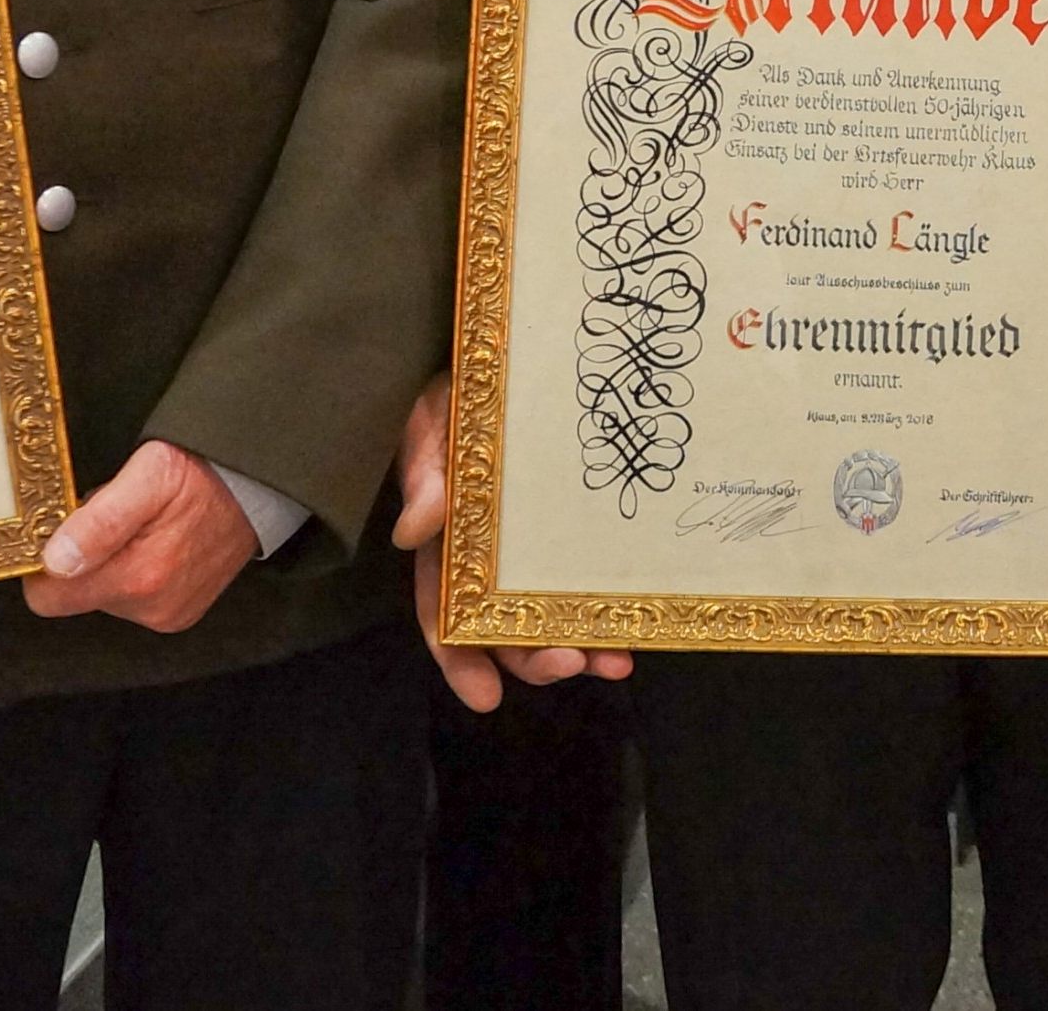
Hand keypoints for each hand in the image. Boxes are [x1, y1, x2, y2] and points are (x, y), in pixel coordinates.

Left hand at [21, 439, 259, 633]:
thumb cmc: (204, 472)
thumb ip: (100, 521)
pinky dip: (135, 574)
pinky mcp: (179, 615)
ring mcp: (167, 615)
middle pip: (76, 596)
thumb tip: (54, 562)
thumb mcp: (150, 474)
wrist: (259, 485)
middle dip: (84, 558)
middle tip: (116, 518)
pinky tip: (158, 544)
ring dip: (110, 564)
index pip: (48, 598)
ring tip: (143, 527)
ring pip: (103, 597)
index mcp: (139, 577)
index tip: (64, 529)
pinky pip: (131, 601)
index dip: (46, 562)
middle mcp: (152, 607)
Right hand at [391, 372, 628, 711]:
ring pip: (548, 613)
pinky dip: (606, 610)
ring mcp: (533, 545)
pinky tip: (634, 631)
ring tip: (614, 661)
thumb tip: (413, 530)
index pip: (442, 610)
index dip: (458, 658)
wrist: (508, 350)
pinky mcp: (573, 529)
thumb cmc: (459, 388)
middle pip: (501, 625)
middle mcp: (487, 555)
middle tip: (570, 664)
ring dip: (578, 645)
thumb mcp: (433, 417)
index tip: (486, 699)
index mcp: (446, 539)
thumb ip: (426, 468)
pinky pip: (585, 579)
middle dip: (532, 658)